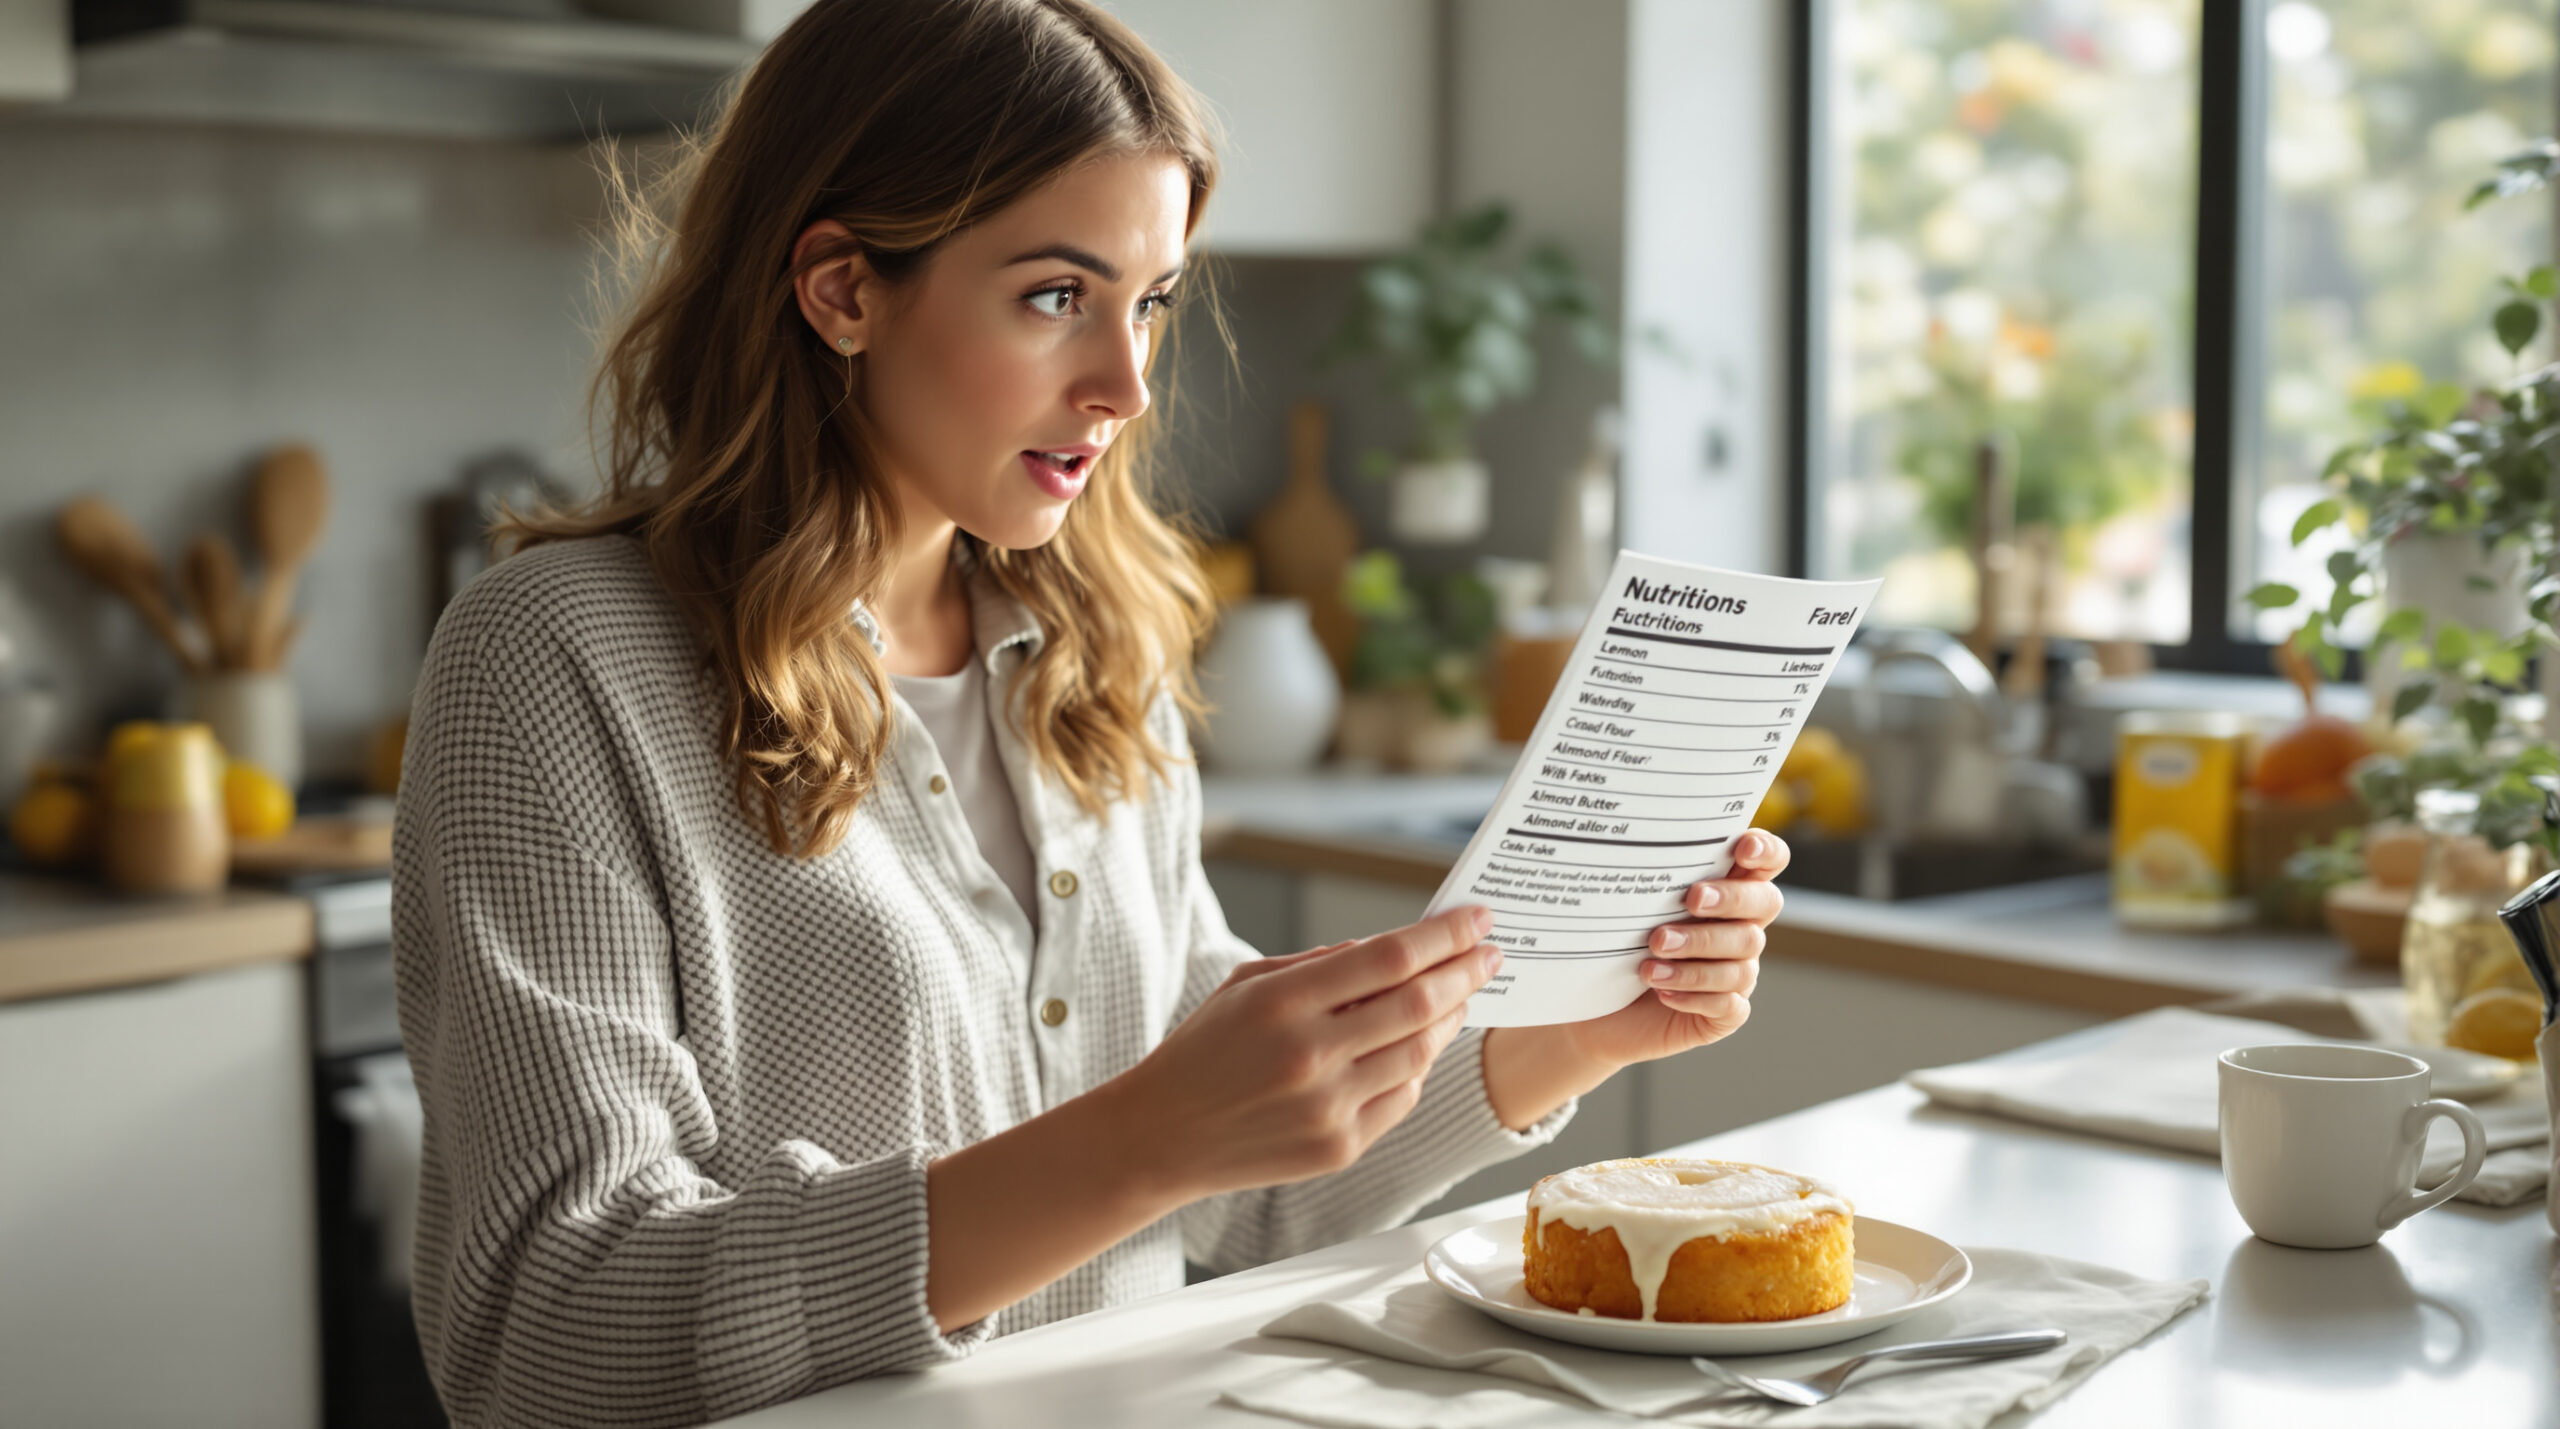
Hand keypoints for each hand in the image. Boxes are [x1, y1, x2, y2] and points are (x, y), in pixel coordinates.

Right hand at [1108, 906, 1503, 1201]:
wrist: (1163, 1135)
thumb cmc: (1204, 1049)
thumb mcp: (1247, 984)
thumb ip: (1321, 964)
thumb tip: (1393, 950)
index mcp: (1282, 1003)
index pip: (1388, 958)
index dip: (1443, 935)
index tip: (1477, 919)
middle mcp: (1310, 1055)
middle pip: (1418, 1004)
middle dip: (1465, 972)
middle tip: (1490, 954)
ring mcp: (1328, 1107)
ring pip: (1420, 1053)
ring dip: (1450, 1018)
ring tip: (1460, 995)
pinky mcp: (1339, 1147)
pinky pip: (1403, 1097)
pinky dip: (1419, 1065)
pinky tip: (1419, 1045)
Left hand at [1478, 831, 1790, 1128]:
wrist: (1592, 1007)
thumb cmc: (1612, 945)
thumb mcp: (1626, 907)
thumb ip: (1645, 879)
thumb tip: (1630, 843)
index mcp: (1725, 891)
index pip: (1767, 862)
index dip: (1765, 851)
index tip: (1742, 848)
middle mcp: (1739, 928)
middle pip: (1765, 904)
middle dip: (1731, 899)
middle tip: (1691, 900)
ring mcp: (1735, 972)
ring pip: (1741, 959)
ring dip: (1697, 954)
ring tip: (1651, 957)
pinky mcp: (1723, 1015)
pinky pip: (1728, 1005)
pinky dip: (1695, 995)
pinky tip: (1662, 991)